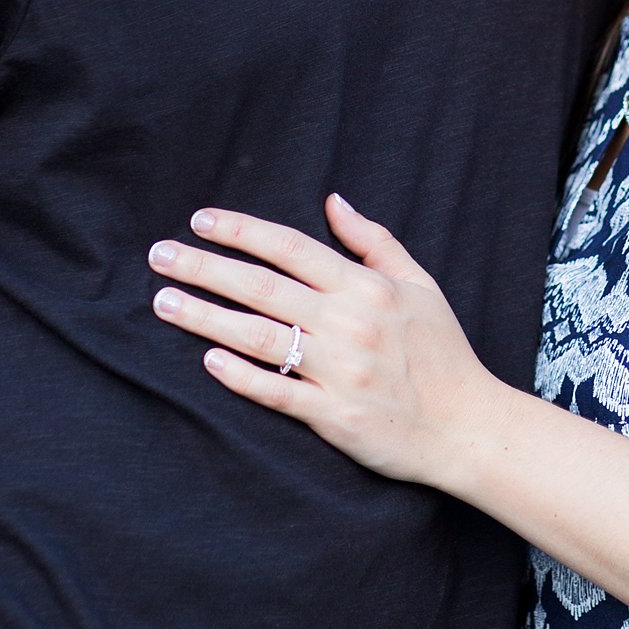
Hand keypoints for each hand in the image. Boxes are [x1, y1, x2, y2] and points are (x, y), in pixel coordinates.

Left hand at [148, 195, 498, 485]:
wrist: (468, 426)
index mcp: (367, 287)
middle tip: (159, 255)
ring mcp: (341, 370)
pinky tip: (207, 361)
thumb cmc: (443, 353)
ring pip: (260, 336)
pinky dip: (241, 376)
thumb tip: (333, 201)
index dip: (243, 230)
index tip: (200, 220)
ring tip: (164, 302)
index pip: (291, 247)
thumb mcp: (420, 285)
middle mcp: (350, 323)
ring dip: (206, 317)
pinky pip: (277, 392)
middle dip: (205, 267)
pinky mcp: (335, 415)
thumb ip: (374, 242)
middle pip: (263, 286)